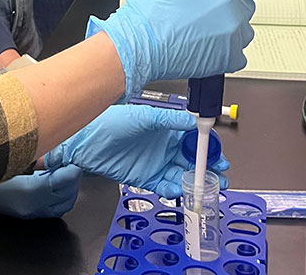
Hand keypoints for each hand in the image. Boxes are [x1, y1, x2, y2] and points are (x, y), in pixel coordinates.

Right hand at [0, 165, 83, 218]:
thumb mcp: (13, 159)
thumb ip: (36, 157)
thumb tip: (54, 154)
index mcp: (29, 191)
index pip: (60, 183)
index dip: (71, 172)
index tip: (74, 161)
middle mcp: (32, 206)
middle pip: (65, 197)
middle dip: (73, 181)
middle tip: (73, 165)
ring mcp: (29, 213)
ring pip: (62, 206)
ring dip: (68, 191)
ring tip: (65, 175)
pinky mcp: (26, 215)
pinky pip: (53, 210)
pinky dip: (60, 198)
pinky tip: (56, 185)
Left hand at [44, 105, 229, 198]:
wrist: (86, 140)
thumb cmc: (110, 122)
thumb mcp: (144, 117)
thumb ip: (169, 120)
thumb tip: (192, 121)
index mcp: (166, 130)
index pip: (193, 140)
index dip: (207, 148)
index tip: (217, 154)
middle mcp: (163, 148)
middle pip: (191, 161)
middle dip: (207, 169)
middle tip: (219, 175)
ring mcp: (155, 164)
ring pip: (181, 175)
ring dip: (193, 182)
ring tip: (204, 186)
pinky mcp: (145, 179)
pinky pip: (164, 186)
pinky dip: (173, 189)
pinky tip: (179, 188)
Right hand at [92, 0, 261, 101]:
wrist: (138, 46)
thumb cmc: (151, 12)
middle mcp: (234, 19)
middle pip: (247, 6)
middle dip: (231, 2)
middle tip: (204, 3)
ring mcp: (231, 44)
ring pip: (243, 31)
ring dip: (230, 25)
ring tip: (203, 25)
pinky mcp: (224, 63)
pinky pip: (237, 55)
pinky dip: (227, 49)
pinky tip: (207, 43)